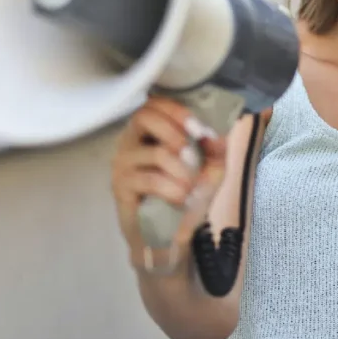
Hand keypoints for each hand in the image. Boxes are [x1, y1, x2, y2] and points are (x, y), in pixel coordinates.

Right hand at [111, 96, 227, 271]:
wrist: (170, 235)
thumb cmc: (188, 195)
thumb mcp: (211, 169)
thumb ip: (216, 148)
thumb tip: (217, 131)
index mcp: (149, 130)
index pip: (154, 103)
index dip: (177, 110)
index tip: (199, 129)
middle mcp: (130, 140)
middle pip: (144, 117)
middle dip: (176, 133)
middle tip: (194, 156)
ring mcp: (122, 163)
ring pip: (155, 152)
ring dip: (182, 170)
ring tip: (191, 186)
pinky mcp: (120, 187)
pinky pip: (150, 179)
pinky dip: (173, 189)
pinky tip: (183, 199)